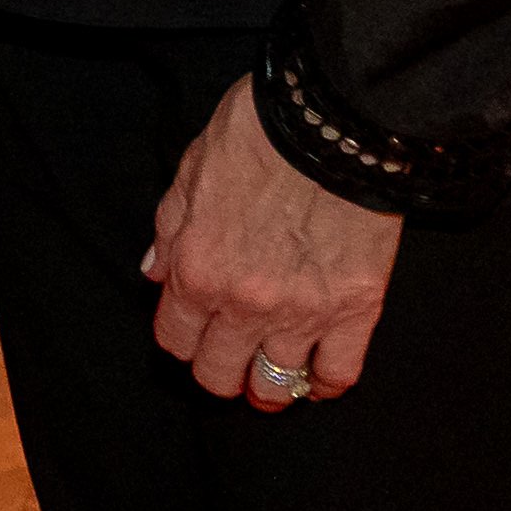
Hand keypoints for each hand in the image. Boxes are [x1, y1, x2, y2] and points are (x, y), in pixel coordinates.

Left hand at [143, 75, 398, 406]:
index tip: (193, 332)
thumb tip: (155, 272)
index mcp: (197, 270)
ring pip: (276, 383)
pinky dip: (325, 383)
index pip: (175, 339)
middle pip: (220, 374)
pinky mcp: (356, 310)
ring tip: (271, 375)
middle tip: (230, 357)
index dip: (182, 338)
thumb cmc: (254, 137)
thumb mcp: (188, 173)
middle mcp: (244, 303)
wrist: (328, 125)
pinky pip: (339, 373)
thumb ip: (169, 231)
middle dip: (219, 370)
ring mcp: (302, 312)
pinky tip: (317, 378)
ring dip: (269, 385)